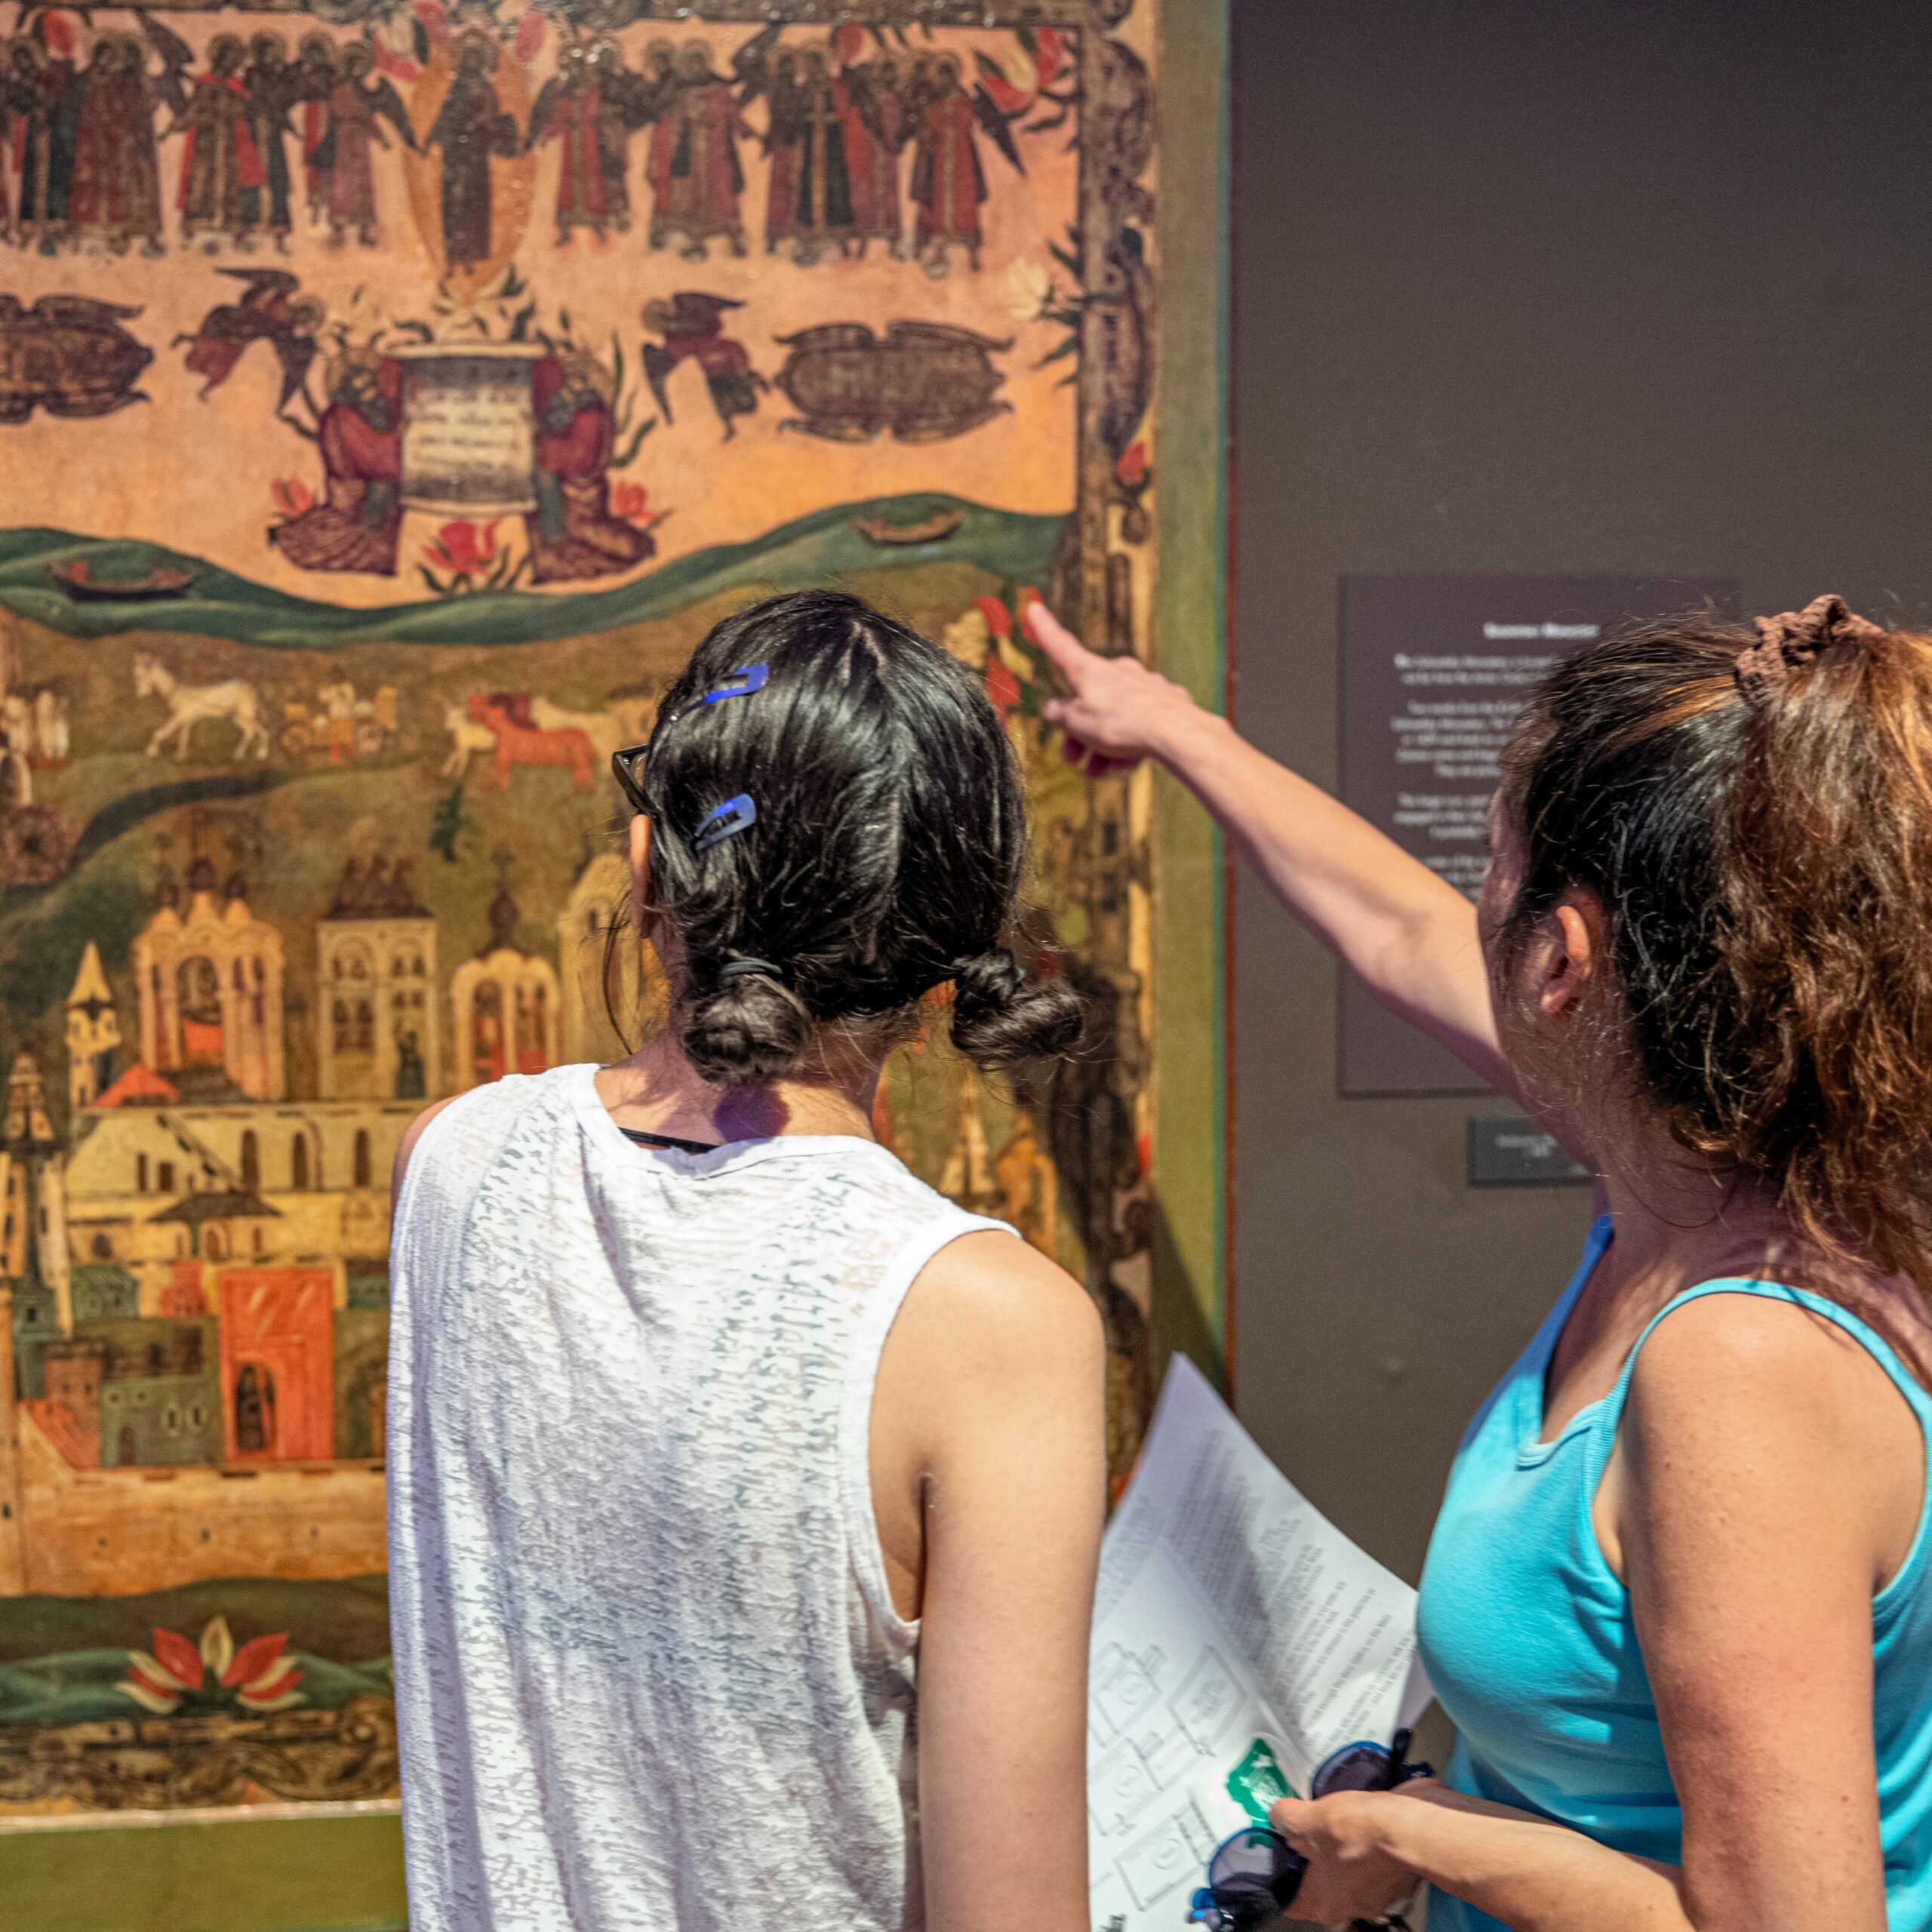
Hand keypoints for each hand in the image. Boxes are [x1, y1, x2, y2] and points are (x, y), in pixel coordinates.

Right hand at [1022, 597, 1204, 777]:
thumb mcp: (1077, 724)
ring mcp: (1145, 685)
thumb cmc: (1122, 725)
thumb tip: (1054, 709)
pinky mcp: (1168, 702)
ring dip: (1104, 746)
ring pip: (1116, 716)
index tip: (1034, 606)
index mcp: (1090, 670)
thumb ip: (1060, 715)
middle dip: (1078, 732)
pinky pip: (1141, 724)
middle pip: (1089, 700)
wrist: (1177, 733)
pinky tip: (1131, 765)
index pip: (1060, 645)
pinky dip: (1132, 744)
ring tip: (1101, 772)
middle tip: (1074, 759)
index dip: (1044, 629)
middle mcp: (1118, 671)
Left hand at [1269, 1789, 1423, 1925]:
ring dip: (1337, 1848)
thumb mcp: (1307, 1819)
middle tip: (1299, 1828)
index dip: (1277, 1879)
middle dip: (1308, 1857)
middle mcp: (1349, 1906)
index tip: (1272, 1856)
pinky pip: (1369, 1861)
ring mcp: (1376, 1893)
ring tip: (1328, 1818)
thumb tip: (1278, 1816)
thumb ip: (1285, 1819)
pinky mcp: (1394, 1875)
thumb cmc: (1357, 1833)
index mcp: (1323, 1903)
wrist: (1412, 1829)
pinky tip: (1356, 1819)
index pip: (1289, 1901)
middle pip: (1318, 1884)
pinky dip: (1362, 1843)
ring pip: (1345, 1871)